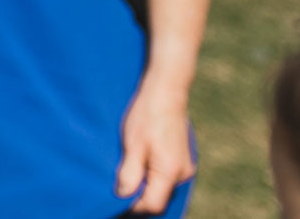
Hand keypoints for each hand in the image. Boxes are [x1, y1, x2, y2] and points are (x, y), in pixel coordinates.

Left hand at [117, 75, 194, 212]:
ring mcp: (185, 167)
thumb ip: (129, 173)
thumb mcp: (132, 145)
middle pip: (159, 200)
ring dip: (145, 190)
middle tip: (116, 196)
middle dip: (138, 201)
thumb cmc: (147, 116)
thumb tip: (123, 196)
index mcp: (170, 172)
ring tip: (124, 184)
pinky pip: (167, 178)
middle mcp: (183, 174)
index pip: (152, 205)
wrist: (166, 91)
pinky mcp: (183, 159)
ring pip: (163, 189)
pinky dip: (152, 180)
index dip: (132, 208)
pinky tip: (137, 172)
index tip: (113, 205)